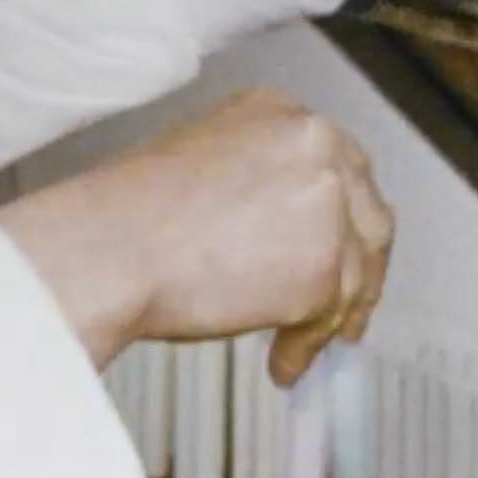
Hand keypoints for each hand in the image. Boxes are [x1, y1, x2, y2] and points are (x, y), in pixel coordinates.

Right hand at [0, 91, 393, 385]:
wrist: (109, 249)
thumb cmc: (128, 219)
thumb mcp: (202, 169)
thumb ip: (257, 189)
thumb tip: (283, 239)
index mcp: (281, 114)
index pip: (341, 170)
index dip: (342, 224)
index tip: (338, 257)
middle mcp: (315, 146)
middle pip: (367, 218)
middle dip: (358, 272)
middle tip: (342, 314)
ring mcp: (325, 203)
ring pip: (354, 273)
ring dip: (327, 320)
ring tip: (293, 349)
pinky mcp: (324, 264)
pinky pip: (330, 317)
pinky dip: (308, 346)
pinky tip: (281, 363)